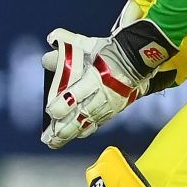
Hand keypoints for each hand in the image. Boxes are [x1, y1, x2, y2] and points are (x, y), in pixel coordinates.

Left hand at [39, 18, 176, 148]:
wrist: (138, 58)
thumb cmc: (108, 51)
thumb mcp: (87, 45)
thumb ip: (66, 45)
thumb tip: (48, 51)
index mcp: (96, 77)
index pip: (76, 95)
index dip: (63, 105)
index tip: (50, 112)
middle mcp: (103, 94)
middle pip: (81, 116)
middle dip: (64, 129)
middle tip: (49, 139)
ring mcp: (110, 104)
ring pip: (89, 123)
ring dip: (72, 133)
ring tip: (56, 142)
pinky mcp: (116, 109)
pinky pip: (99, 122)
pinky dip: (87, 129)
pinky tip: (77, 135)